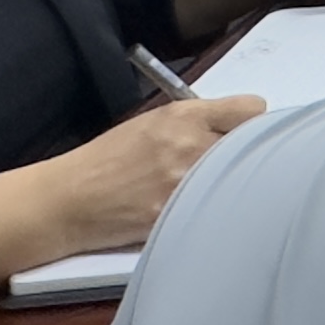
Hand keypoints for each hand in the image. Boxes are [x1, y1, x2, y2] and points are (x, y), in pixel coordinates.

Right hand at [40, 95, 263, 252]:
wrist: (71, 199)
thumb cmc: (109, 159)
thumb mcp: (152, 123)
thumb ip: (196, 121)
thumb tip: (237, 127)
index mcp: (184, 116)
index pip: (251, 108)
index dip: (251, 122)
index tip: (243, 133)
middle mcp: (191, 144)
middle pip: (253, 145)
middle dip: (245, 155)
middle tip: (231, 166)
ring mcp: (187, 182)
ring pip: (240, 179)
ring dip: (232, 185)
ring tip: (213, 191)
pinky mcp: (179, 216)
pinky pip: (217, 209)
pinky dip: (215, 211)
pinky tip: (199, 213)